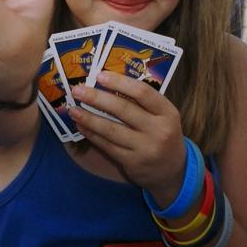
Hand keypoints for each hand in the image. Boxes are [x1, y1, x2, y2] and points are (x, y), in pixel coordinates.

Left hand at [69, 71, 186, 204]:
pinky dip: (92, 134)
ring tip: (73, 109)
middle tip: (78, 90)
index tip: (100, 76)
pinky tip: (82, 125)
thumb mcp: (162, 116)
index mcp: (167, 112)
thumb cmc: (162, 134)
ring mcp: (145, 148)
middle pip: (123, 110)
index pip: (142, 92)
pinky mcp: (132, 163)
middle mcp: (158, 130)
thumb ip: (142, 102)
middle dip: (97, 98)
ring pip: (111, 129)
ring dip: (89, 118)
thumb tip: (107, 83)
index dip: (120, 82)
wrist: (173, 170)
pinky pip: (108, 145)